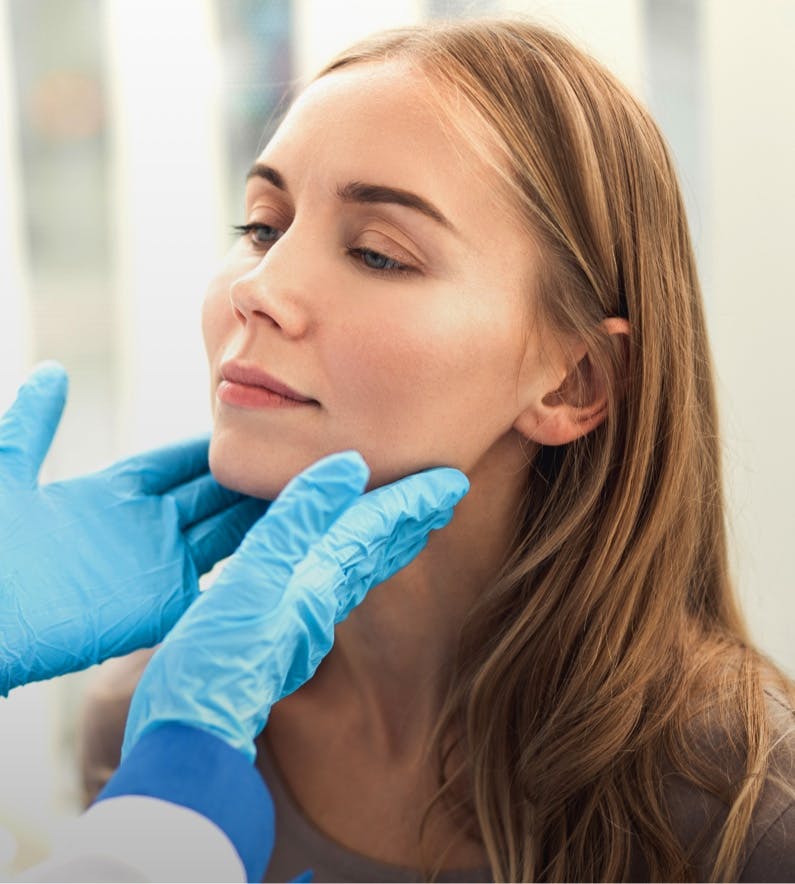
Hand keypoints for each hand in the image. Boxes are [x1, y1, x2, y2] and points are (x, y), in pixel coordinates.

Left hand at [0, 363, 265, 693]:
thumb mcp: (5, 469)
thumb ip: (33, 422)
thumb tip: (52, 370)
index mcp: (108, 496)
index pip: (172, 463)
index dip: (205, 447)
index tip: (246, 424)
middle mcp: (140, 529)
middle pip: (206, 495)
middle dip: (244, 477)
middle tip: (288, 454)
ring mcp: (156, 569)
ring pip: (222, 533)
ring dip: (257, 514)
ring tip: (300, 489)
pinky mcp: (165, 608)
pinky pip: (220, 585)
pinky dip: (252, 566)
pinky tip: (284, 543)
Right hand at [122, 451, 469, 761]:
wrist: (193, 733)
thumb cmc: (215, 659)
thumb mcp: (252, 577)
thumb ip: (298, 521)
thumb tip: (352, 468)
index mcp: (319, 581)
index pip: (376, 529)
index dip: (411, 500)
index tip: (453, 482)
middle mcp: (319, 601)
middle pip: (376, 551)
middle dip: (409, 520)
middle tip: (445, 498)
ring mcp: (302, 622)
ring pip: (356, 570)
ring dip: (385, 540)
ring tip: (406, 523)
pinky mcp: (280, 638)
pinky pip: (329, 586)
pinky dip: (347, 563)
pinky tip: (337, 565)